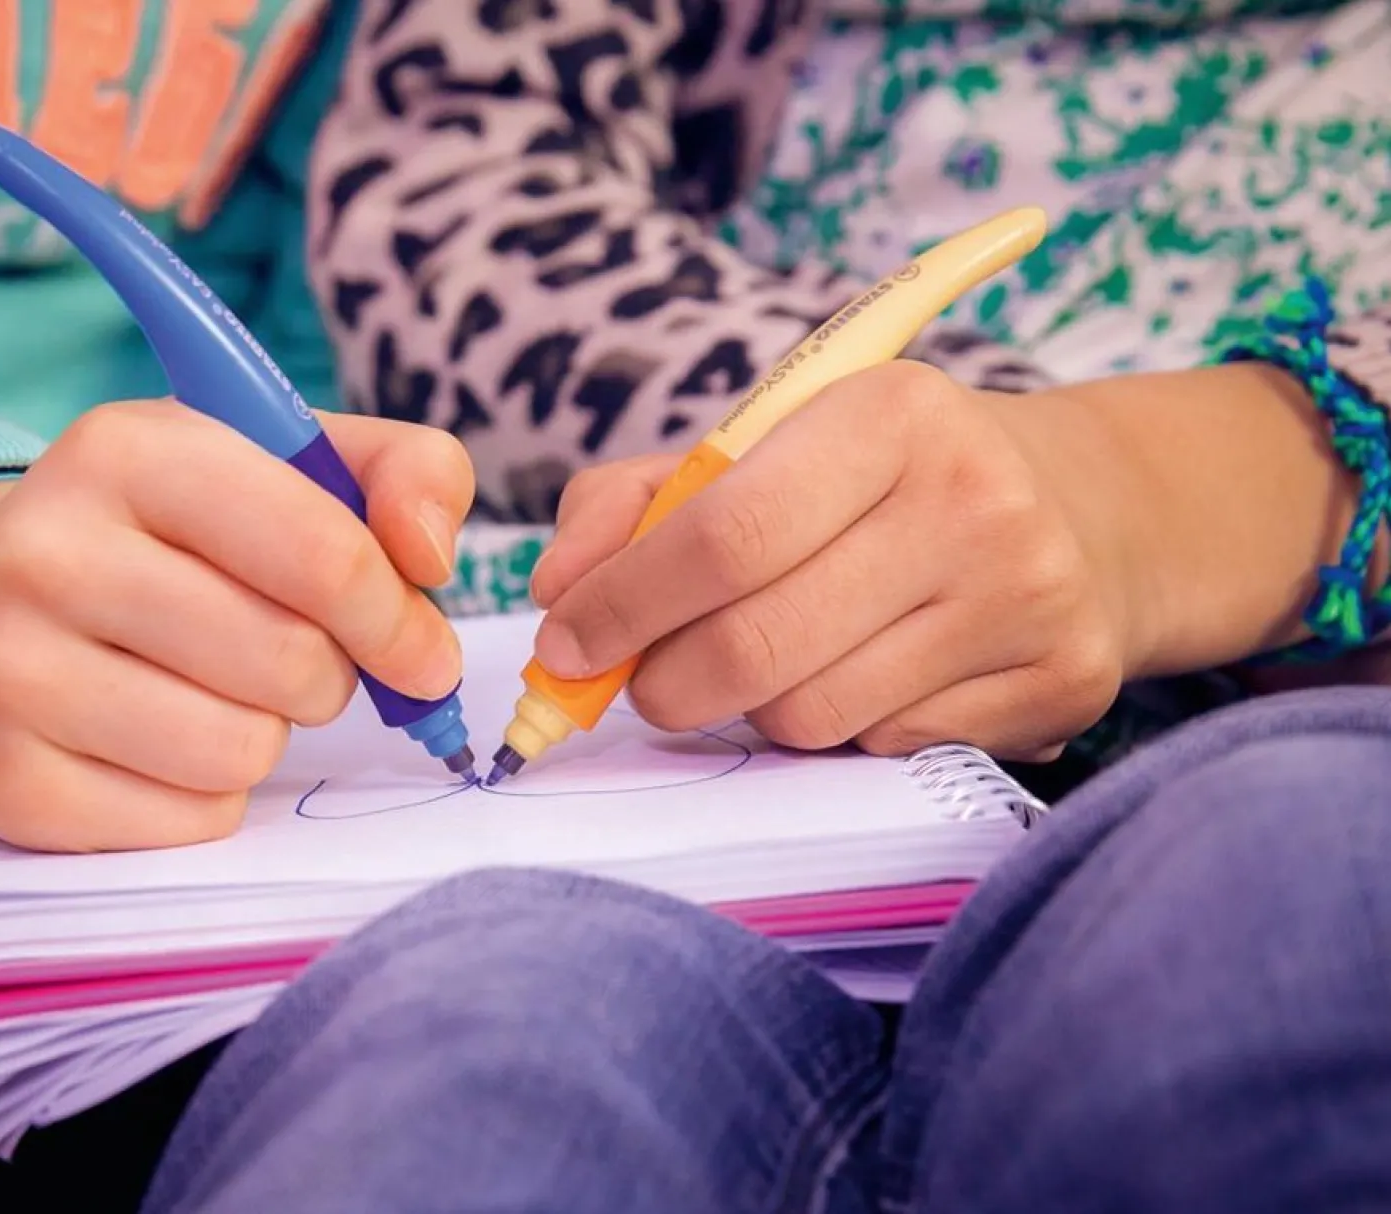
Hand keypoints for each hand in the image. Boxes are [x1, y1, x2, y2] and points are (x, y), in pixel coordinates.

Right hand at [0, 404, 470, 851]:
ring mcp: (6, 674)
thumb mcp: (282, 462)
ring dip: (264, 732)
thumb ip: (403, 471)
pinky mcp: (5, 783)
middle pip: (289, 662)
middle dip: (327, 674)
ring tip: (215, 690)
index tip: (420, 650)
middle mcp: (45, 554)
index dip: (397, 618)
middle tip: (292, 657)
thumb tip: (430, 556)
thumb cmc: (170, 534)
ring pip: (242, 750)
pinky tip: (160, 742)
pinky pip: (192, 820)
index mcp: (126, 451)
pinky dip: (209, 794)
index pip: (321, 554)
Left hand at [528, 361, 1136, 760]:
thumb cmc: (877, 481)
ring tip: (767, 661)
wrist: (1080, 509)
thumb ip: (633, 502)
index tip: (565, 644)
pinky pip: (882, 748)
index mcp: (890, 413)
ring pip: (812, 714)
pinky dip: (837, 730)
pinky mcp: (1062, 684)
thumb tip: (558, 590)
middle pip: (758, 644)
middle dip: (664, 682)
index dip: (625, 604)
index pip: (725, 533)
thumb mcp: (760, 449)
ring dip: (751, 709)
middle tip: (642, 682)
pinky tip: (860, 675)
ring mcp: (1027, 597)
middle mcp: (974, 498)